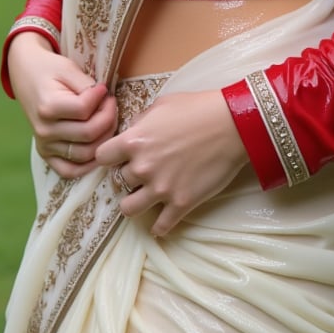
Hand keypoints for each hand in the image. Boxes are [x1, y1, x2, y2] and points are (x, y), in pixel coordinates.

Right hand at [7, 33, 117, 177]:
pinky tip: (99, 146)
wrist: (27, 76)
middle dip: (109, 118)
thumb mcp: (68, 69)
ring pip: (85, 154)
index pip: (85, 111)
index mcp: (47, 107)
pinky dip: (88, 165)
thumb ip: (87, 87)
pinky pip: (70, 170)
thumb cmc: (50, 70)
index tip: (104, 89)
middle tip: (111, 104)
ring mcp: (44, 145)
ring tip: (107, 120)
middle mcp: (44, 130)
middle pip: (88, 134)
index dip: (102, 99)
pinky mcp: (46, 154)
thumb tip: (105, 101)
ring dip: (104, 138)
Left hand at [95, 90, 247, 236]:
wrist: (233, 125)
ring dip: (136, 202)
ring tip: (146, 197)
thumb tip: (132, 133)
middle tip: (145, 171)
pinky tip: (163, 218)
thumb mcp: (161, 105)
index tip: (118, 156)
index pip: (101, 157)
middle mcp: (142, 167)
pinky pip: (160, 227)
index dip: (109, 156)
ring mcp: (161, 188)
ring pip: (129, 209)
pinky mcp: (181, 204)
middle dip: (130, 176)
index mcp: (134, 141)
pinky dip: (159, 225)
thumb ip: (141, 122)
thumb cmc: (198, 109)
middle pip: (119, 181)